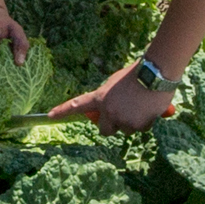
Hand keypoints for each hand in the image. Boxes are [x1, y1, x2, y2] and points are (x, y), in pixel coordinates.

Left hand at [48, 61, 174, 134]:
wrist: (155, 73)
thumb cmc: (137, 74)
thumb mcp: (115, 83)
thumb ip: (108, 97)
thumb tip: (108, 111)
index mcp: (100, 97)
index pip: (77, 104)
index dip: (62, 111)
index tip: (50, 116)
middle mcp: (108, 111)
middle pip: (104, 130)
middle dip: (112, 125)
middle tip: (122, 115)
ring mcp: (122, 119)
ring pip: (126, 129)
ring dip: (132, 122)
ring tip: (140, 105)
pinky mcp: (137, 125)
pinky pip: (141, 129)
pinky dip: (146, 122)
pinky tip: (149, 109)